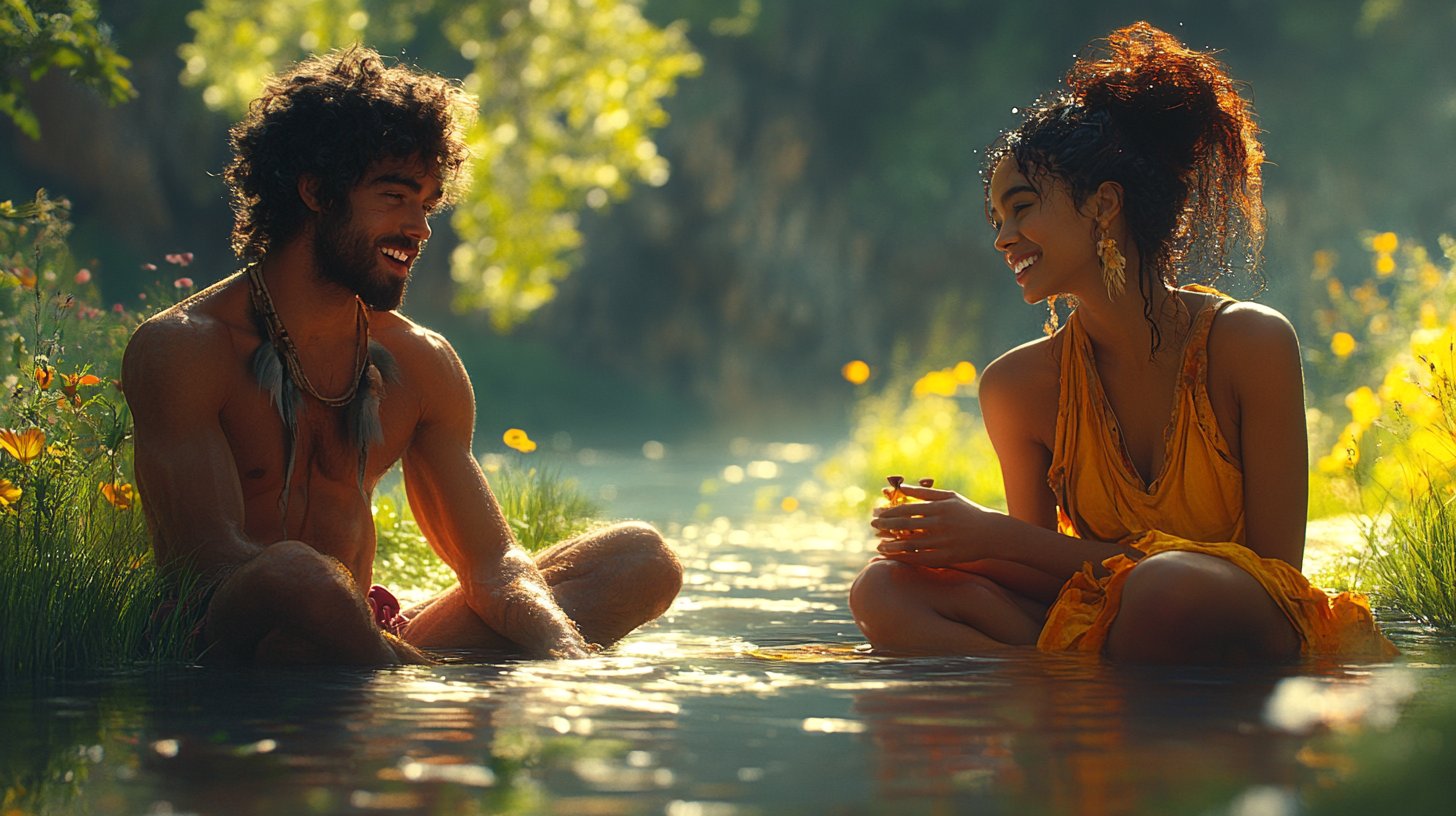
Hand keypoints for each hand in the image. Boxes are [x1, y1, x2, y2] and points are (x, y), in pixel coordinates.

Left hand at [869, 484, 1006, 566]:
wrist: (991, 534)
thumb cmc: (968, 512)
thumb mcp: (949, 497)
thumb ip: (925, 493)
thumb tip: (902, 487)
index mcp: (939, 507)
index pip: (907, 509)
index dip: (889, 512)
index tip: (876, 513)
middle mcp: (940, 524)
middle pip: (906, 525)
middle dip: (886, 526)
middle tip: (872, 526)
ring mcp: (943, 541)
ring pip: (911, 544)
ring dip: (892, 545)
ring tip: (879, 545)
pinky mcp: (947, 557)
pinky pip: (921, 558)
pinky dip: (905, 558)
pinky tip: (894, 557)